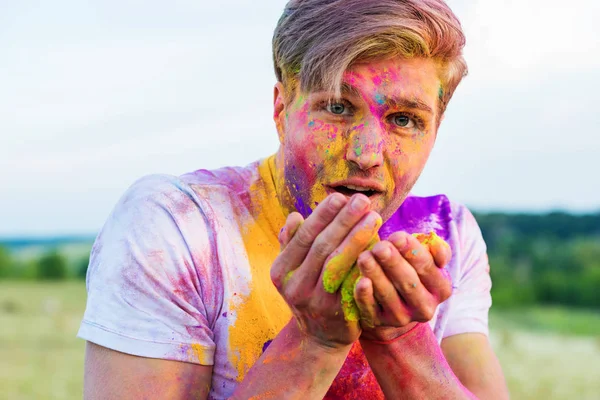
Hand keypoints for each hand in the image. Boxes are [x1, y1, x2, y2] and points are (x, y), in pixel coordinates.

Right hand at [271, 193, 381, 348]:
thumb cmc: (308, 291)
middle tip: (363, 201)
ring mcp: (316, 302)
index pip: (304, 237)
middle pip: (323, 247)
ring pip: (339, 264)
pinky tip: (379, 245)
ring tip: (374, 218)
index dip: (322, 216)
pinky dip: (365, 262)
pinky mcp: (339, 313)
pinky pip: (353, 282)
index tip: (340, 197)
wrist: (318, 337)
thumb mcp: (292, 270)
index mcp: (280, 271)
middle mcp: (294, 287)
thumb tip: (295, 216)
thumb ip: (292, 243)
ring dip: (358, 238)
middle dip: (344, 221)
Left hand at [353, 231, 452, 340]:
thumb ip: (436, 249)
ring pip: (387, 294)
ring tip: (365, 256)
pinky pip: (370, 308)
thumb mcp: (427, 260)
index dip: (412, 251)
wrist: (392, 303)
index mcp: (441, 289)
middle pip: (408, 282)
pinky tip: (361, 281)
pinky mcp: (378, 322)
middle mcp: (424, 308)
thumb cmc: (411, 271)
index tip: (398, 236)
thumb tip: (434, 244)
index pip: (427, 268)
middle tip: (380, 247)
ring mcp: (401, 318)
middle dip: (393, 262)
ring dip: (376, 274)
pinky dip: (365, 295)